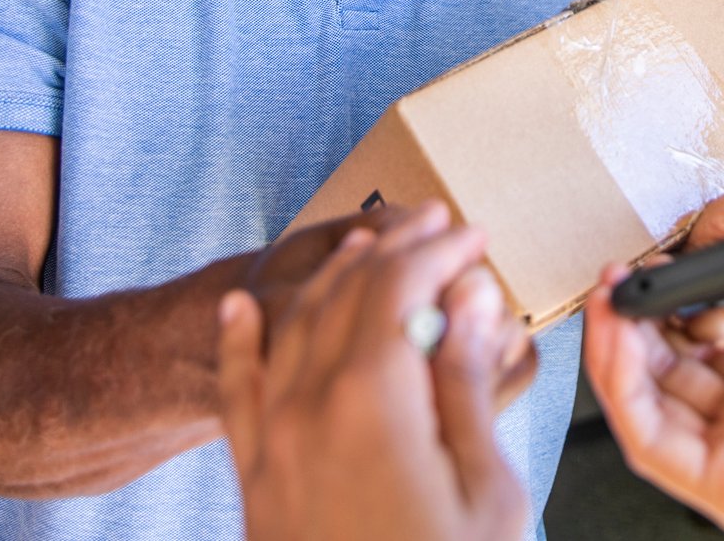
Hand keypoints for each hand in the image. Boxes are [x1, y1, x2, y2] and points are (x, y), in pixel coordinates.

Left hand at [217, 202, 535, 540]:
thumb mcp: (486, 492)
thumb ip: (468, 388)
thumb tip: (469, 307)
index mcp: (374, 401)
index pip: (400, 287)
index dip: (438, 250)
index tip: (473, 239)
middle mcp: (311, 407)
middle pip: (348, 295)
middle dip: (396, 250)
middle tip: (437, 230)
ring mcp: (276, 443)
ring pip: (293, 327)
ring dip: (333, 277)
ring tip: (368, 245)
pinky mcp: (256, 479)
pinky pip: (238, 392)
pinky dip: (240, 342)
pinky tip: (241, 308)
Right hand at [583, 184, 723, 540]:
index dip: (698, 295)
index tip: (682, 255)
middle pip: (679, 365)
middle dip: (647, 315)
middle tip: (631, 271)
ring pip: (653, 399)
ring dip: (621, 344)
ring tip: (613, 290)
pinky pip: (651, 437)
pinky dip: (622, 387)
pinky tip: (618, 336)